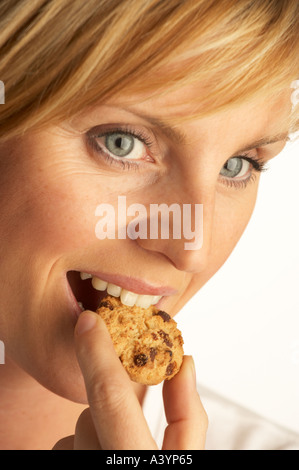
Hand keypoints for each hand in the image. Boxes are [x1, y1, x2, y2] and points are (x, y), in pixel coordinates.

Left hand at [53, 310, 207, 449]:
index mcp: (138, 459)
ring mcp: (80, 468)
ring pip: (75, 436)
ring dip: (94, 436)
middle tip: (125, 423)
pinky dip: (81, 448)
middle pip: (89, 421)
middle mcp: (105, 463)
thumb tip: (184, 364)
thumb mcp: (186, 456)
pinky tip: (99, 454)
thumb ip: (187, 416)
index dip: (99, 355)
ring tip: (114, 449)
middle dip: (106, 414)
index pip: (112, 400)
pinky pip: (65, 449)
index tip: (89, 321)